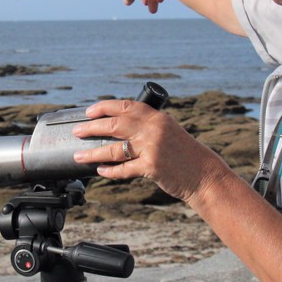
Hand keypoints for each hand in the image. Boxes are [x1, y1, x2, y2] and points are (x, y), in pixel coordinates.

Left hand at [71, 98, 229, 203]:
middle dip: (92, 127)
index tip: (89, 111)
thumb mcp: (169, 132)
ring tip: (79, 155)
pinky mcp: (151, 167)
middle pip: (115, 125)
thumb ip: (148, 127)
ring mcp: (152, 148)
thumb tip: (120, 127)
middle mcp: (153, 129)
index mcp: (157, 117)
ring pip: (114, 149)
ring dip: (93, 153)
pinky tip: (100, 172)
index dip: (104, 107)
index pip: (125, 106)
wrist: (204, 175)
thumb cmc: (186, 155)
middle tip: (77, 131)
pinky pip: (124, 169)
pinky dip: (110, 171)